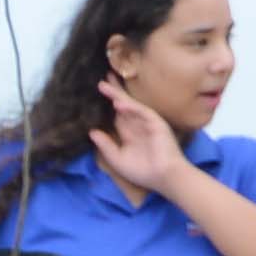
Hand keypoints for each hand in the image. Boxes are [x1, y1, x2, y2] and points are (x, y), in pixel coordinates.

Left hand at [87, 79, 188, 194]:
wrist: (164, 177)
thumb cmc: (143, 171)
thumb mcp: (117, 159)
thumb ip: (105, 146)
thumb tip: (91, 132)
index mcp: (129, 133)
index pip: (116, 115)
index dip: (107, 104)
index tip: (98, 93)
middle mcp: (137, 125)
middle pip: (122, 105)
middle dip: (113, 91)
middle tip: (103, 78)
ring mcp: (147, 122)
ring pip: (130, 105)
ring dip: (118, 94)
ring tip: (105, 84)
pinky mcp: (156, 123)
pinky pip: (142, 112)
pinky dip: (131, 107)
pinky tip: (119, 102)